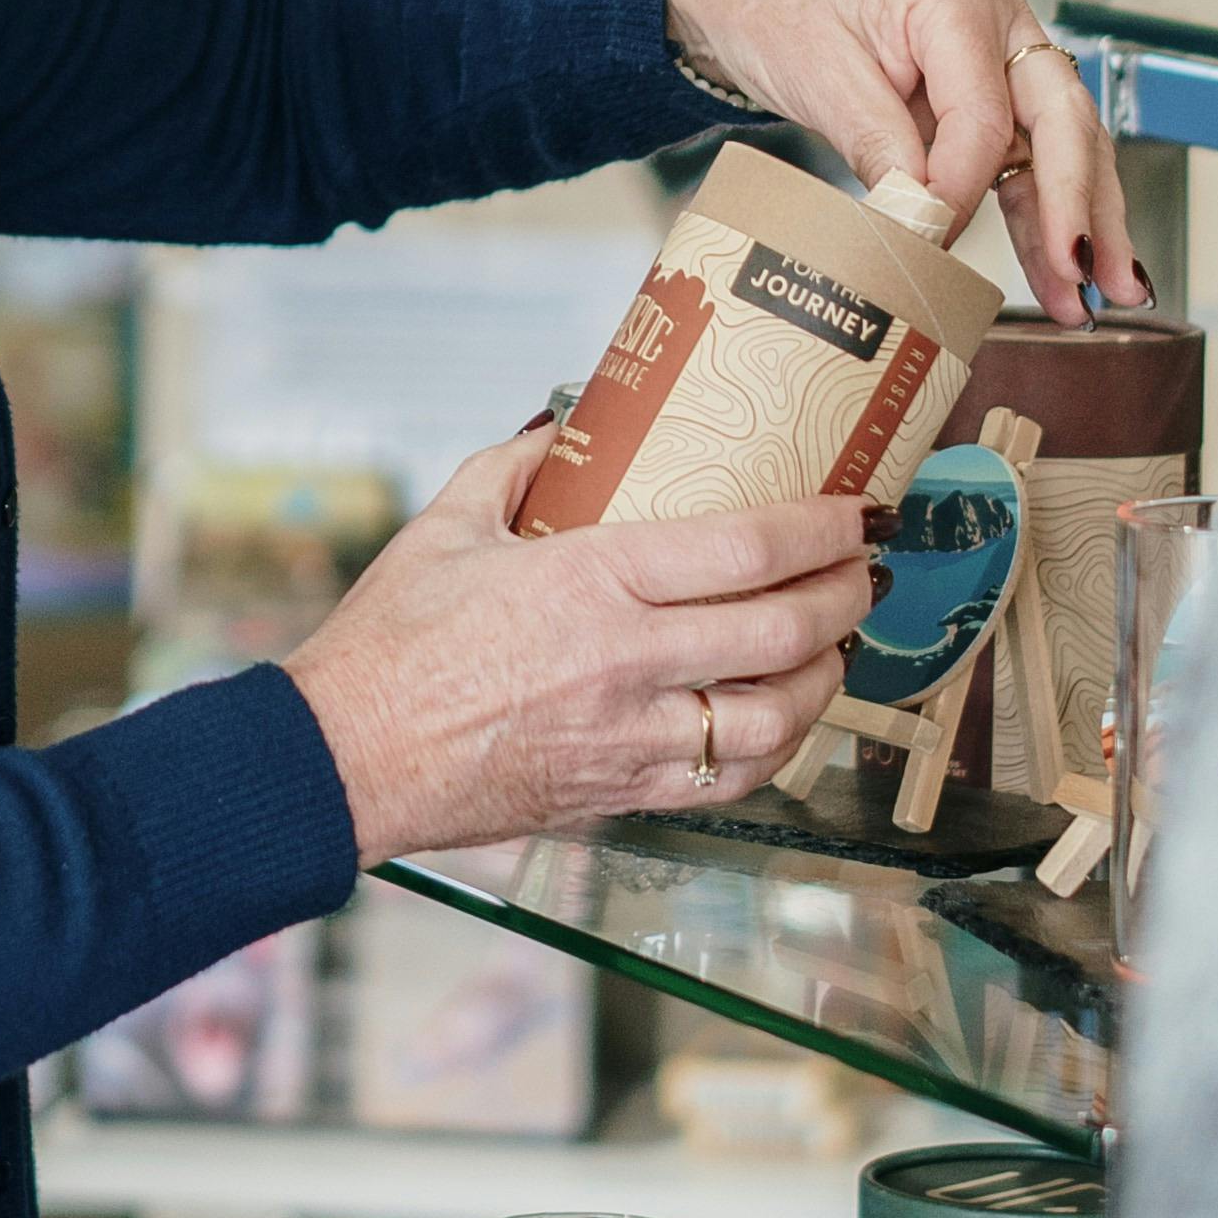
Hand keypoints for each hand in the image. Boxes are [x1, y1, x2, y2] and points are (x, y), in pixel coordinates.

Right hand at [291, 433, 874, 872]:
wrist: (349, 759)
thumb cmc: (390, 642)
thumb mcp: (447, 523)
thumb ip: (519, 465)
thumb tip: (568, 422)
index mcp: (589, 580)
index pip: (746, 548)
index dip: (821, 529)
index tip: (858, 513)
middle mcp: (626, 662)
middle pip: (784, 630)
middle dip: (848, 597)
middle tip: (868, 572)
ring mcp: (630, 738)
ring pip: (776, 716)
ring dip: (827, 679)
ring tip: (836, 646)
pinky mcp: (620, 794)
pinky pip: (731, 778)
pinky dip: (776, 748)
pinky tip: (782, 720)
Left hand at [662, 0, 1143, 321]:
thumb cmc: (781, 3)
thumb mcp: (819, 72)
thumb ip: (877, 142)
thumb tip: (922, 218)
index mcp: (957, 2)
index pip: (984, 114)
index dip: (962, 187)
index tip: (931, 241)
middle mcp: (998, 28)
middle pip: (1061, 123)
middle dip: (1081, 206)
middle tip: (1088, 276)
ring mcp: (1000, 65)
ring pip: (1058, 151)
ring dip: (1079, 225)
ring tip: (1097, 299)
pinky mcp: (985, 103)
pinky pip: (1024, 165)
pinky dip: (1041, 218)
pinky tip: (1057, 273)